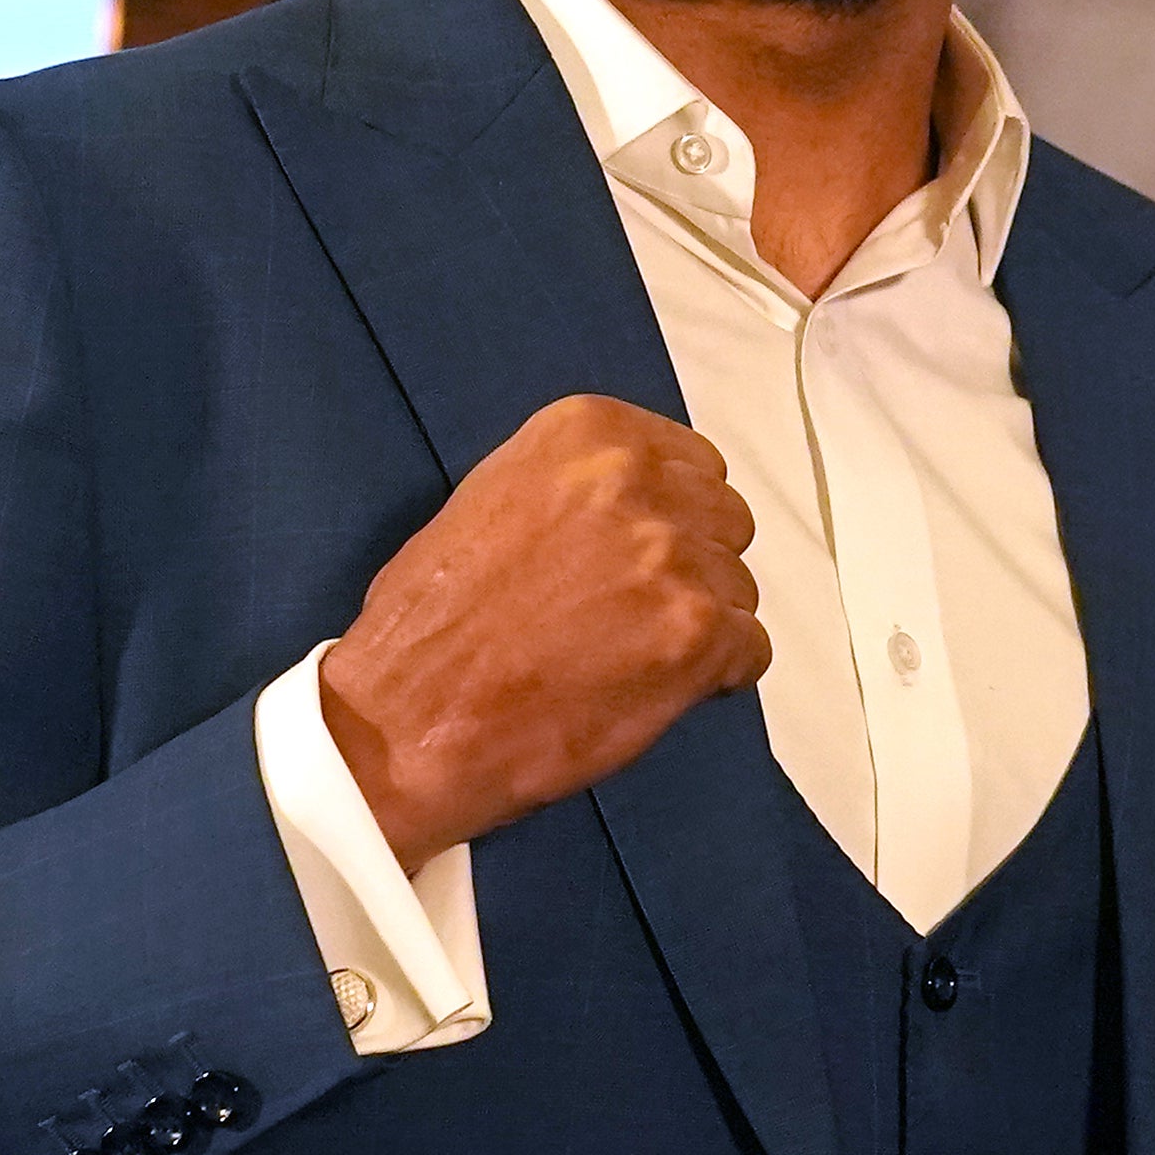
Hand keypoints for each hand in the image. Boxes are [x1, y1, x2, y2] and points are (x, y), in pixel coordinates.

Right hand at [319, 395, 769, 868]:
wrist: (404, 722)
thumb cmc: (431, 624)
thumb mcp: (496, 499)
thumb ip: (582, 489)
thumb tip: (651, 505)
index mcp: (588, 433)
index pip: (693, 461)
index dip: (676, 517)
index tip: (645, 554)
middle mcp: (638, 480)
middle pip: (725, 520)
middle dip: (695, 567)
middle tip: (636, 615)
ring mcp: (674, 556)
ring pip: (739, 588)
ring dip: (701, 625)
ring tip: (630, 658)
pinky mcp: (696, 634)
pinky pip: (750, 651)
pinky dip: (715, 678)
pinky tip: (654, 692)